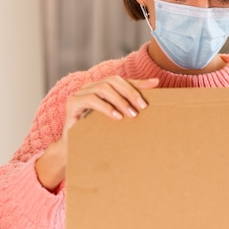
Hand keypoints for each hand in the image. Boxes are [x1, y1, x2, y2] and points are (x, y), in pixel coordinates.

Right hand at [35, 76, 158, 190]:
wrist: (74, 148)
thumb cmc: (97, 132)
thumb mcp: (116, 117)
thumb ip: (129, 105)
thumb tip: (153, 92)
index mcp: (100, 87)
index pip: (121, 80)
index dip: (138, 82)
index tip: (155, 85)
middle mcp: (90, 87)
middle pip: (113, 80)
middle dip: (130, 92)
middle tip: (142, 106)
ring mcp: (80, 93)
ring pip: (103, 88)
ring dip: (120, 100)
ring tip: (131, 114)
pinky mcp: (73, 103)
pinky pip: (91, 100)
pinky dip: (106, 107)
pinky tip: (117, 117)